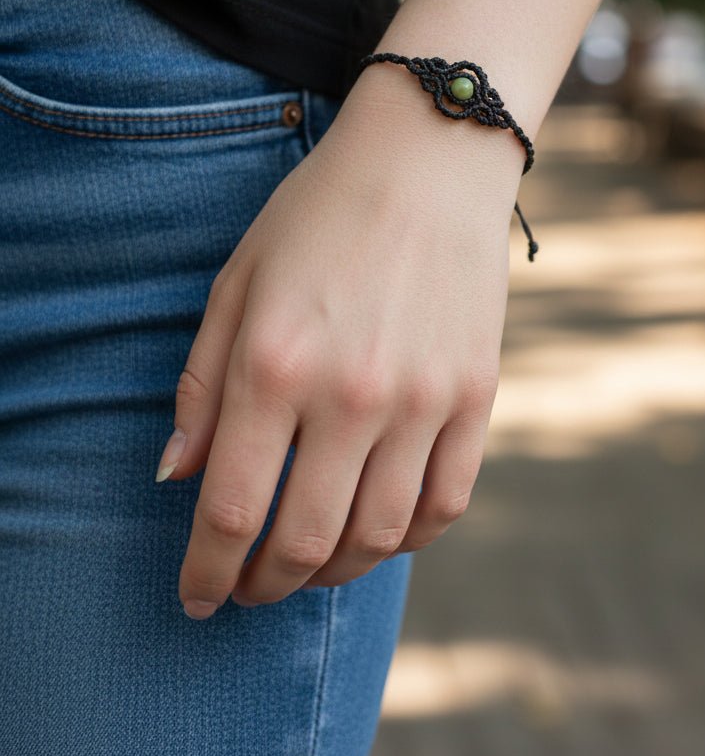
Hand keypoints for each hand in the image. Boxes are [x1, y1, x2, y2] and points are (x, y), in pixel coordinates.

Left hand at [156, 70, 522, 616]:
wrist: (429, 159)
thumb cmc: (319, 213)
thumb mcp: (237, 283)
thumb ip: (202, 386)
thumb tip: (178, 476)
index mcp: (277, 363)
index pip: (231, 509)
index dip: (206, 570)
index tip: (196, 596)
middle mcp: (352, 393)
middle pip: (304, 540)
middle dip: (264, 584)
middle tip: (248, 587)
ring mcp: (424, 398)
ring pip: (379, 535)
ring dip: (335, 570)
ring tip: (309, 565)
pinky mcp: (476, 394)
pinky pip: (446, 501)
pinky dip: (409, 538)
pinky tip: (381, 531)